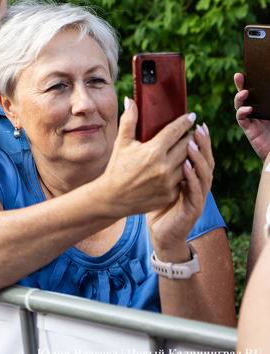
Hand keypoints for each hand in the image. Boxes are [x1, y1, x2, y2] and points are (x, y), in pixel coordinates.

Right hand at [98, 97, 195, 217]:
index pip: (175, 132)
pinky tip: (185, 165)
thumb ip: (129, 121)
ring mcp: (169, 182)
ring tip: (191, 147)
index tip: (192, 116)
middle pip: (187, 146)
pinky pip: (185, 178)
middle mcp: (163, 166)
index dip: (185, 122)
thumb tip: (130, 100)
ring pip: (189, 162)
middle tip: (193, 131)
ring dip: (192, 153)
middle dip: (191, 137)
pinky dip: (186, 170)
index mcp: (152, 151)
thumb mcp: (122, 143)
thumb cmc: (117, 167)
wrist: (113, 197)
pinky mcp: (171, 193)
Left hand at [148, 122, 214, 261]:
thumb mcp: (156, 178)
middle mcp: (197, 184)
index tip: (194, 121)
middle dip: (203, 144)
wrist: (160, 232)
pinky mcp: (192, 209)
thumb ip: (155, 159)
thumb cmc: (158, 204)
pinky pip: (195, 192)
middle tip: (198, 127)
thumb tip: (147, 136)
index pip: (198, 153)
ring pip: (204, 175)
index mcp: (190, 176)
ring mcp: (196, 197)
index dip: (199, 139)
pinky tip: (186, 169)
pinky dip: (192, 180)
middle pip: (206, 161)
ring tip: (192, 144)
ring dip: (199, 159)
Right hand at [234, 73, 269, 162]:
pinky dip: (242, 112)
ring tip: (245, 91)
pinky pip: (241, 118)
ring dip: (240, 97)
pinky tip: (248, 109)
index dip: (252, 81)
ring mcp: (251, 119)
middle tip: (239, 75)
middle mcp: (257, 111)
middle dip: (241, 84)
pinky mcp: (248, 128)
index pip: (258, 91)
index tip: (248, 72)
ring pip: (240, 104)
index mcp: (266, 106)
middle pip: (246, 95)